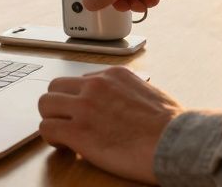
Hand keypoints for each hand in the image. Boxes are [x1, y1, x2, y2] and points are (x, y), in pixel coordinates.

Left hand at [38, 67, 184, 183]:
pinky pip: (47, 129)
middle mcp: (95, 85)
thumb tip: (123, 104)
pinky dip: (51, 139)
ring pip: (45, 104)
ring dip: (52, 119)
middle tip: (66, 121)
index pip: (81, 80)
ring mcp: (84, 106)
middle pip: (56, 86)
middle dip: (59, 105)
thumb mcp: (150, 93)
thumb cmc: (171, 125)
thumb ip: (129, 93)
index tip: (83, 112)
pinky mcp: (78, 131)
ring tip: (63, 135)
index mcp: (114, 75)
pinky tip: (65, 147)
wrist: (175, 141)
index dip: (79, 99)